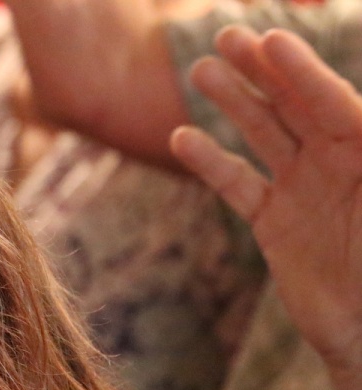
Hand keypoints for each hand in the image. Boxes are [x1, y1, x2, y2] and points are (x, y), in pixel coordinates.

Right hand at [171, 26, 361, 368]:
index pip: (333, 103)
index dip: (301, 72)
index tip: (271, 40)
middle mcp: (338, 163)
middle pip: (294, 105)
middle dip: (261, 70)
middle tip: (225, 35)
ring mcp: (303, 190)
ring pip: (262, 134)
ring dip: (232, 101)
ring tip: (200, 70)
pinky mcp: (273, 224)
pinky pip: (237, 185)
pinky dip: (210, 162)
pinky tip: (182, 139)